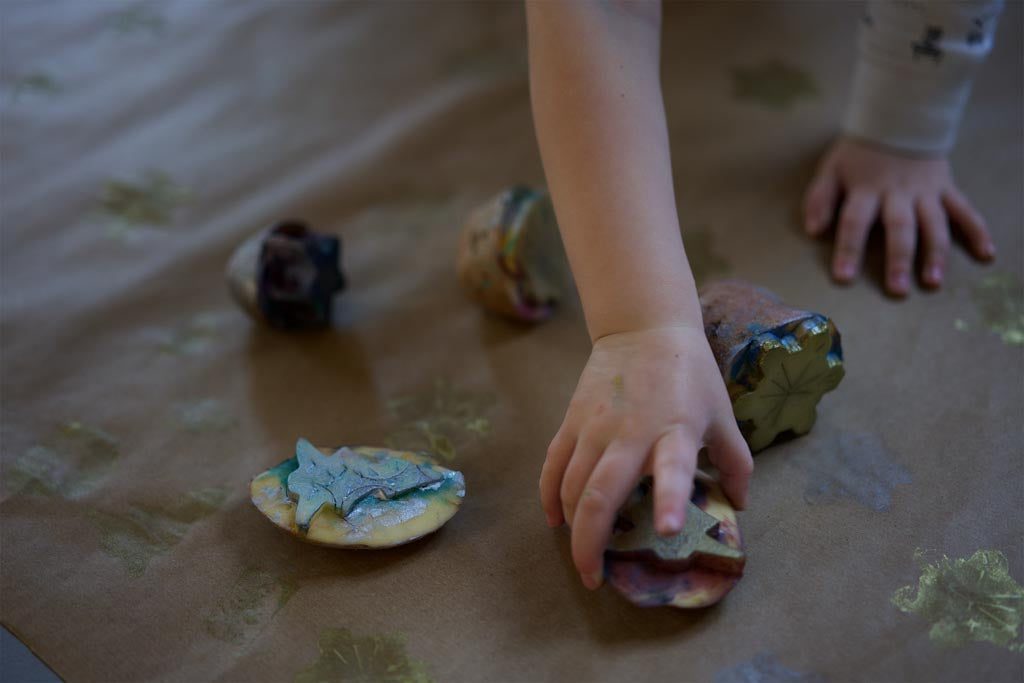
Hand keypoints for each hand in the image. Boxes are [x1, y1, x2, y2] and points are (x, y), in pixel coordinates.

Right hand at [541, 326, 752, 589]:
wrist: (643, 327)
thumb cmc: (689, 373)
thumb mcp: (722, 414)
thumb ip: (735, 462)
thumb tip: (740, 505)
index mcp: (675, 431)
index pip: (672, 467)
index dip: (669, 498)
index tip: (664, 529)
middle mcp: (630, 433)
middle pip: (599, 493)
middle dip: (590, 542)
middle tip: (593, 578)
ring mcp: (595, 427)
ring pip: (570, 485)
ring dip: (570, 526)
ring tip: (581, 554)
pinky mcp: (572, 420)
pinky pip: (552, 464)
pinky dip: (549, 495)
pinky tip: (553, 519)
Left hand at [803, 137, 994, 295]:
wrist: (899, 119)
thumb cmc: (859, 154)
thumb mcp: (831, 169)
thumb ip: (820, 199)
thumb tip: (813, 230)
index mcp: (866, 190)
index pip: (854, 222)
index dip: (848, 250)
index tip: (844, 277)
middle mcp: (898, 193)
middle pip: (899, 228)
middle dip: (899, 259)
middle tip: (897, 290)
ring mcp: (926, 191)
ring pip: (934, 223)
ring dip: (935, 253)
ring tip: (933, 281)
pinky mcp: (946, 189)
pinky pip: (964, 210)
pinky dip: (977, 231)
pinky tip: (986, 253)